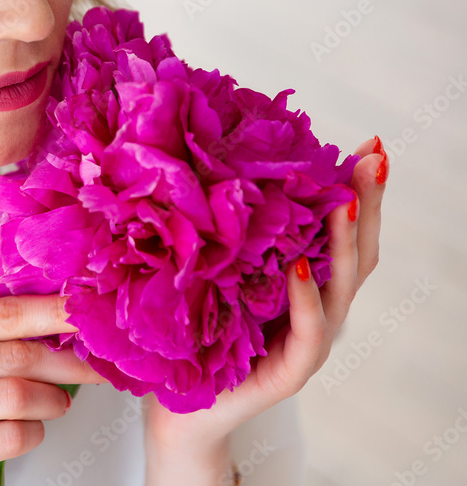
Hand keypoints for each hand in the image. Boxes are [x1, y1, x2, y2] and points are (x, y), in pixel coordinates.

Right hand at [0, 294, 108, 485]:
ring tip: (58, 403)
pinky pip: (10, 437)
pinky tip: (29, 431)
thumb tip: (57, 321)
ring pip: (18, 395)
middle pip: (17, 355)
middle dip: (68, 362)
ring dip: (53, 401)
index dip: (54, 312)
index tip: (91, 310)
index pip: (3, 312)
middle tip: (96, 367)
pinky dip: (33, 434)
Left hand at [143, 135, 387, 455]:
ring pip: (341, 288)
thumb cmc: (197, 336)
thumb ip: (236, 240)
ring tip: (346, 201)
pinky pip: (306, 332)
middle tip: (373, 157)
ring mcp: (308, 342)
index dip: (359, 192)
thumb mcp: (217, 275)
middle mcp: (316, 310)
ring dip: (345, 242)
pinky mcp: (289, 372)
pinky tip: (299, 268)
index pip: (342, 234)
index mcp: (304, 285)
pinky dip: (306, 299)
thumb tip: (229, 172)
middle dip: (368, 203)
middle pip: (356, 254)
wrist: (179, 409)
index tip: (368, 145)